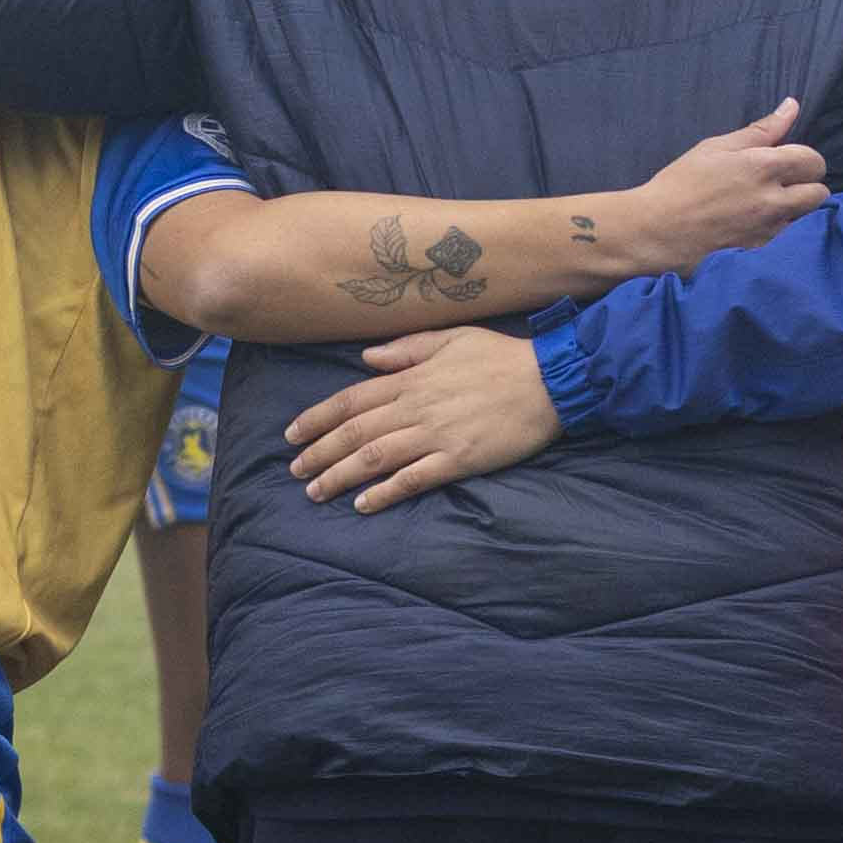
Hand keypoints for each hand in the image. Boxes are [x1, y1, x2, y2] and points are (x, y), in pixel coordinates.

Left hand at [286, 326, 561, 508]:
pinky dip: (384, 492)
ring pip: (374, 459)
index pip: (351, 400)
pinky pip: (413, 479)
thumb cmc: (502, 356)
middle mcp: (416, 407)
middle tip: (294, 471)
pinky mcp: (459, 459)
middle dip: (318, 453)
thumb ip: (406, 349)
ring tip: (316, 492)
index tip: (292, 434)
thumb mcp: (451, 338)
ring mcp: (437, 435)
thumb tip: (366, 359)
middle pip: (354, 433)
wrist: (551, 379)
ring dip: (339, 476)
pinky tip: (363, 504)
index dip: (317, 418)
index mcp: (411, 378)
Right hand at [611, 99, 828, 271]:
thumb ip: (760, 130)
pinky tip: (755, 229)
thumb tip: (791, 107)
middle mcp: (774, 201)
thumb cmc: (681, 184)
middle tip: (782, 186)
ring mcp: (769, 232)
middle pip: (819, 193)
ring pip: (807, 219)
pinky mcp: (761, 255)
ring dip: (795, 212)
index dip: (804, 160)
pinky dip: (779, 234)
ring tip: (767, 209)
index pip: (813, 161)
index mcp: (763, 167)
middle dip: (807, 186)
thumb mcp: (716, 147)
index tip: (788, 163)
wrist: (655, 232)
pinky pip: (787, 242)